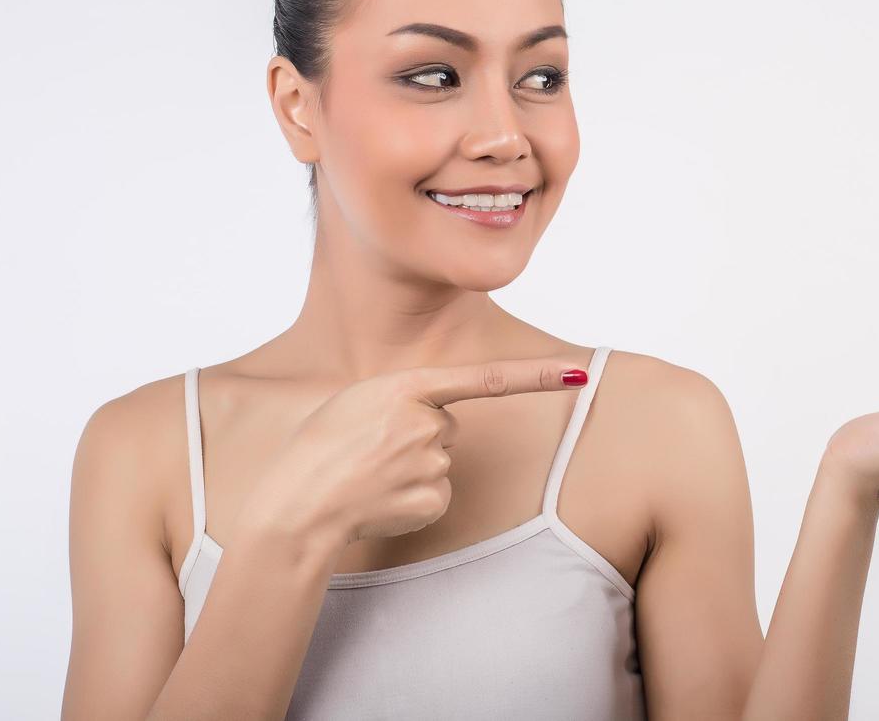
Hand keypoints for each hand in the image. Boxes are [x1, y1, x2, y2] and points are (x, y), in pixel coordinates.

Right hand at [240, 357, 589, 547]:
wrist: (298, 507)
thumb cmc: (318, 450)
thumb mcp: (356, 402)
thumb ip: (403, 399)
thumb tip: (440, 419)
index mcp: (405, 387)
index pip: (487, 378)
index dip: (538, 376)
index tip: (580, 372)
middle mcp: (426, 422)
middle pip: (447, 424)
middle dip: (419, 434)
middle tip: (373, 450)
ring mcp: (432, 464)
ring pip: (440, 460)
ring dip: (413, 466)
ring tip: (370, 475)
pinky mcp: (434, 500)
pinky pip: (438, 494)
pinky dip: (414, 498)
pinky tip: (382, 500)